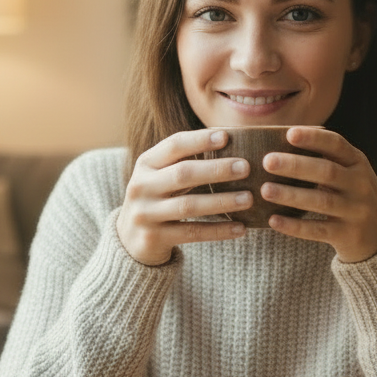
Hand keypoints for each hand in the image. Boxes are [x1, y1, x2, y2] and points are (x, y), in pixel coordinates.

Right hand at [116, 129, 253, 265]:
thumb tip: (229, 143)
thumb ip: (184, 161)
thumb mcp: (160, 176)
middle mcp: (141, 186)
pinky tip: (240, 227)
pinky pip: (191, 233)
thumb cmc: (157, 198)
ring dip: (222, 201)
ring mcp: (145, 214)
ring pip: (189, 205)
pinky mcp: (153, 238)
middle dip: (216, 169)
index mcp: (145, 164)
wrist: (128, 239)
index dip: (200, 140)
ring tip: (248, 198)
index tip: (226, 136)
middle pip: (183, 174)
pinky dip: (218, 230)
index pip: (174, 145)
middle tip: (245, 167)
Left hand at [260, 126, 376, 262]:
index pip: (337, 144)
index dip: (314, 138)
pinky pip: (318, 230)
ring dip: (291, 195)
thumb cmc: (354, 197)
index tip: (289, 133)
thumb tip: (279, 145)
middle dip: (296, 165)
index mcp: (358, 163)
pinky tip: (273, 221)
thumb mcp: (350, 174)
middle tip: (267, 161)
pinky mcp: (348, 236)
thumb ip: (326, 160)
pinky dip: (294, 226)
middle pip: (327, 171)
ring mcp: (356, 211)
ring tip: (264, 190)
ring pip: (321, 201)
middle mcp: (360, 185)